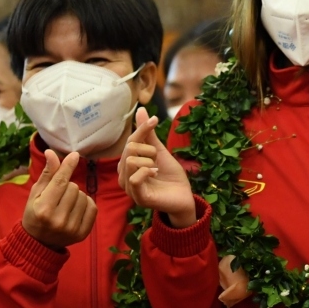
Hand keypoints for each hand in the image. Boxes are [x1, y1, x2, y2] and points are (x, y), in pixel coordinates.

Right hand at [22, 150, 96, 248]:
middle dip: (67, 186)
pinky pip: (93, 208)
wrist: (39, 242)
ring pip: (84, 196)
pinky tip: (76, 208)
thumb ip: (47, 174)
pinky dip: (86, 204)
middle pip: (73, 187)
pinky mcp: (82, 233)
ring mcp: (72, 229)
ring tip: (66, 204)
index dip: (68, 166)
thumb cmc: (35, 213)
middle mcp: (58, 220)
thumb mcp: (35, 194)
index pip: (60, 182)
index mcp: (44, 209)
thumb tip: (52, 153)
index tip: (75, 155)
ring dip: (77, 196)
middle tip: (58, 196)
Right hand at [118, 108, 195, 227]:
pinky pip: (134, 179)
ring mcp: (130, 188)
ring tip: (156, 168)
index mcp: (127, 165)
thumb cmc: (170, 175)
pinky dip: (146, 171)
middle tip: (157, 159)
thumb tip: (140, 109)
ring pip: (130, 162)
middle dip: (149, 150)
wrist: (184, 196)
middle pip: (129, 150)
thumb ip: (148, 133)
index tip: (155, 120)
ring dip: (148, 161)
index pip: (130, 142)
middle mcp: (124, 176)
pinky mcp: (138, 197)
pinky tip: (155, 173)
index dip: (142, 129)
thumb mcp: (159, 151)